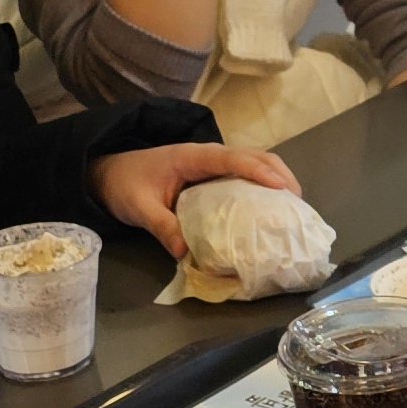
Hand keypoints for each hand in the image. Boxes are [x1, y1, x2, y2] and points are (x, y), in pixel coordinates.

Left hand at [91, 141, 299, 255]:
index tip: (281, 186)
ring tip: (293, 204)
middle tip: (298, 201)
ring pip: (252, 161)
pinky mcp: (211, 173)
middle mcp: (206, 154)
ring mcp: (210, 162)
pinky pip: (243, 173)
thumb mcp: (139, 208)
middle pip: (253, 154)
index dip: (257, 170)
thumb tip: (186, 253)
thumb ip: (162, 227)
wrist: (108, 173)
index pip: (231, 158)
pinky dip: (263, 183)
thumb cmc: (124, 185)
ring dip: (276, 177)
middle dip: (279, 173)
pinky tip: (271, 206)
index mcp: (190, 156)